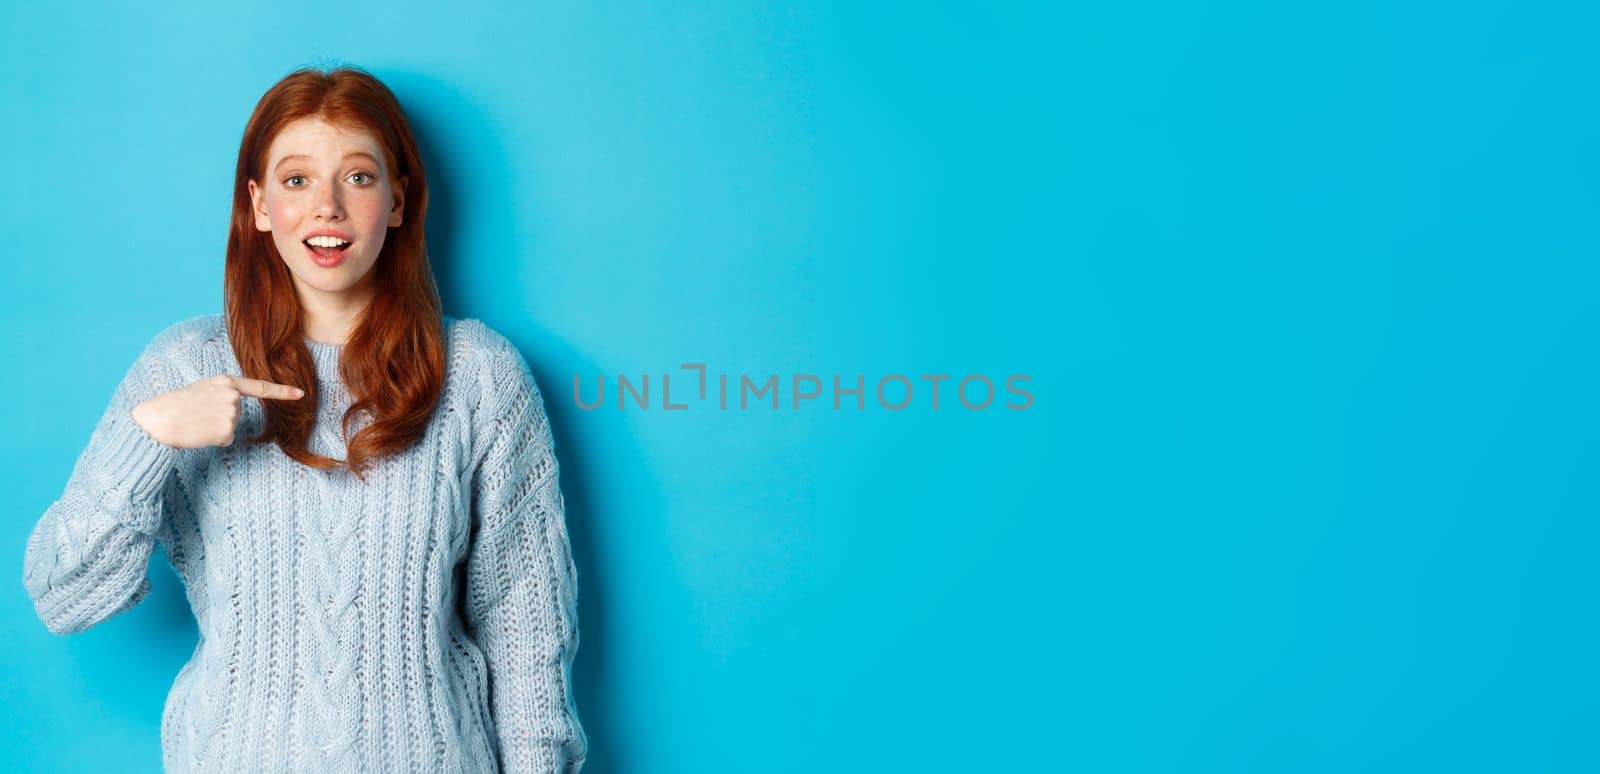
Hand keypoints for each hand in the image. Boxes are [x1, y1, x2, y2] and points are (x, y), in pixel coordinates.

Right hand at [130, 375, 305, 448]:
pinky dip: (213, 439)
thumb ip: (223, 395)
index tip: (300, 393)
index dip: (281, 391)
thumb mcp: (202, 390)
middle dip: (219, 417)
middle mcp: (233, 396)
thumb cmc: (175, 405)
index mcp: (226, 381)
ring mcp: (231, 414)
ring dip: (215, 428)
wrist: (158, 420)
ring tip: (195, 421)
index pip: (259, 386)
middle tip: (197, 413)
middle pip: (238, 412)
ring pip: (231, 427)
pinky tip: (199, 433)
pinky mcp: (227, 431)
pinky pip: (226, 439)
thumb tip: (234, 410)